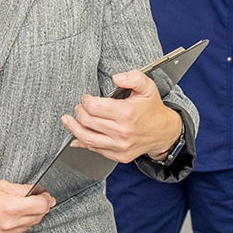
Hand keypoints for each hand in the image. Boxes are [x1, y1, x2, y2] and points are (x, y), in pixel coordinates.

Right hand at [0, 178, 55, 232]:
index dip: (46, 198)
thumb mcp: (3, 184)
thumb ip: (24, 190)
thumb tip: (40, 192)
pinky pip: (18, 231)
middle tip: (38, 197)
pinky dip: (20, 223)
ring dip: (31, 215)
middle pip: (38, 217)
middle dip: (41, 206)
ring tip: (23, 205)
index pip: (41, 206)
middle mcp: (8, 224)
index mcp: (10, 207)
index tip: (45, 194)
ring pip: (29, 225)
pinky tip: (13, 214)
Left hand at [61, 70, 182, 162]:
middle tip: (79, 107)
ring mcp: (120, 146)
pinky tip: (77, 136)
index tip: (87, 98)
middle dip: (79, 111)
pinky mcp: (119, 155)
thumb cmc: (152, 109)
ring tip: (68, 121)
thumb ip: (132, 77)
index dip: (86, 101)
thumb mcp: (147, 87)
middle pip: (87, 121)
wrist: (164, 133)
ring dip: (73, 128)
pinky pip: (95, 150)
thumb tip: (116, 77)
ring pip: (87, 138)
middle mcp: (122, 132)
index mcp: (127, 113)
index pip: (94, 107)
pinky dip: (83, 142)